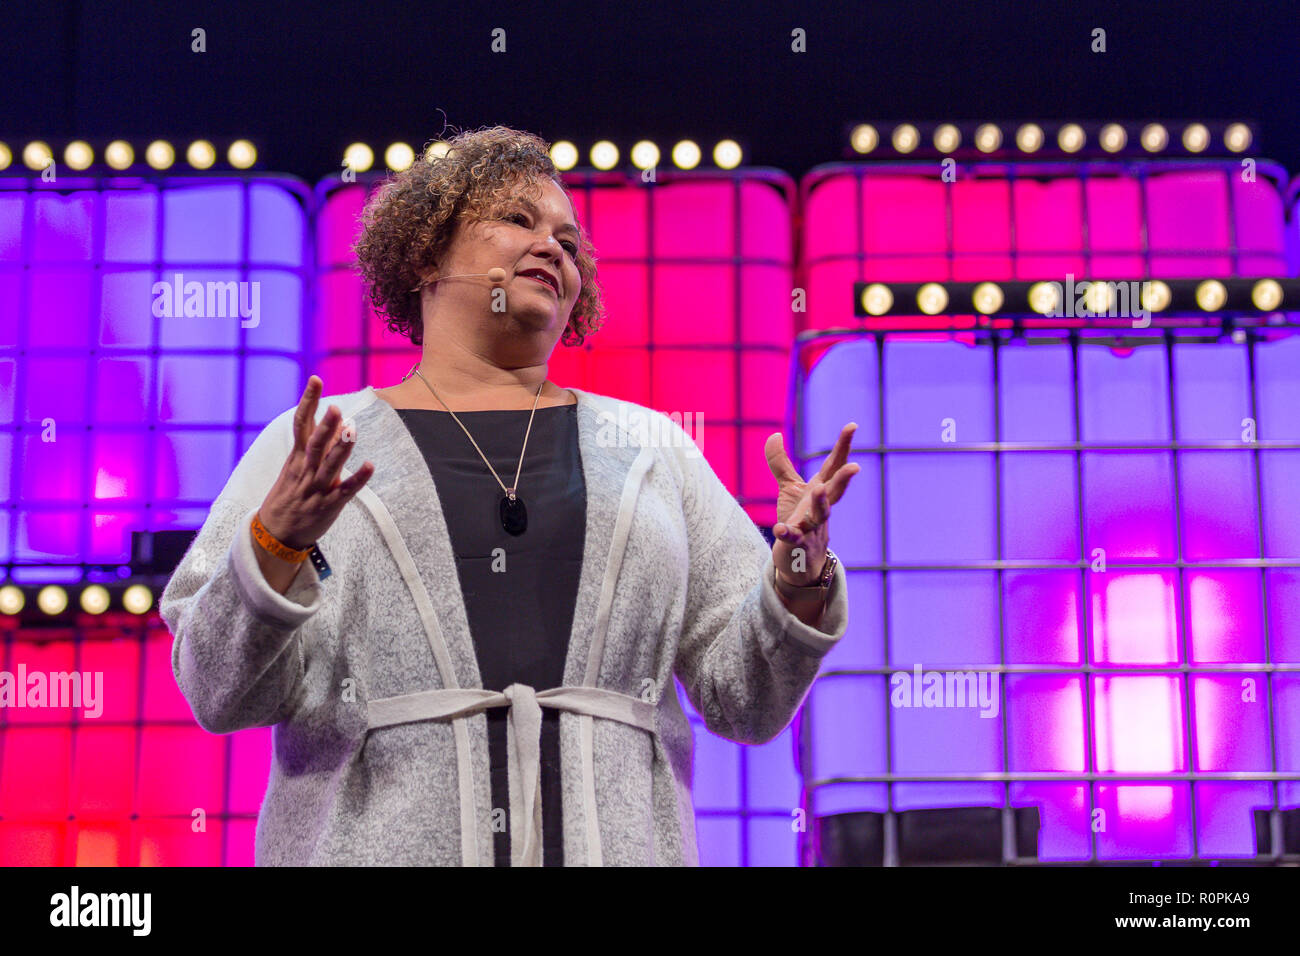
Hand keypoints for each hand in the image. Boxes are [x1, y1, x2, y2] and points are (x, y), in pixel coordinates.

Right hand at [258, 376, 373, 551]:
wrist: (275, 533)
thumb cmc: (289, 495)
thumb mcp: (295, 466)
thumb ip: (313, 443)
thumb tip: (329, 419)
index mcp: (297, 457)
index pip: (301, 423)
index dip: (308, 401)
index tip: (316, 380)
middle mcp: (305, 470)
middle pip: (314, 444)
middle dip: (325, 426)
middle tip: (336, 407)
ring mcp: (316, 488)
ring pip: (329, 466)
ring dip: (341, 448)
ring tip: (352, 429)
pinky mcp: (329, 505)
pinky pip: (345, 491)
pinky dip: (357, 479)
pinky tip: (370, 466)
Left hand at [764, 423, 859, 586]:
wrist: (800, 561)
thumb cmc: (799, 520)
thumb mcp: (791, 489)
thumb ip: (781, 463)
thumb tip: (775, 434)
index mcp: (821, 490)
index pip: (834, 466)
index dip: (843, 446)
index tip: (852, 425)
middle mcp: (821, 508)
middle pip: (835, 491)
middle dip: (844, 479)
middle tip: (855, 466)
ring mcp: (812, 527)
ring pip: (820, 515)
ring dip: (821, 503)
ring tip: (819, 489)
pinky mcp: (797, 544)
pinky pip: (793, 538)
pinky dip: (787, 533)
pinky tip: (779, 528)